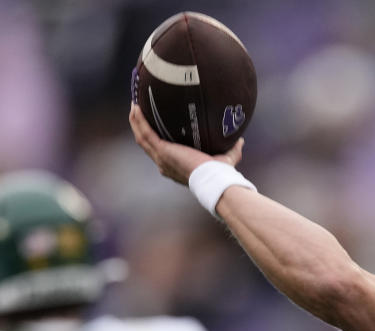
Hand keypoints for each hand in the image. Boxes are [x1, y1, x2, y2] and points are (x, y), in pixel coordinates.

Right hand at [128, 103, 243, 184]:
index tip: (154, 124)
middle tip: (139, 110)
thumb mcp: (226, 158)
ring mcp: (161, 158)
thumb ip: (232, 149)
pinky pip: (145, 133)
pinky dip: (139, 121)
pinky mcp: (163, 151)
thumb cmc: (221, 174)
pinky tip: (136, 107)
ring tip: (135, 105)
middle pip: (146, 142)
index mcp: (174, 165)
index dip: (154, 138)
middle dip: (141, 126)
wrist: (216, 180)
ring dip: (136, 121)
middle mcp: (164, 163)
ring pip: (142, 137)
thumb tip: (240, 140)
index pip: (160, 150)